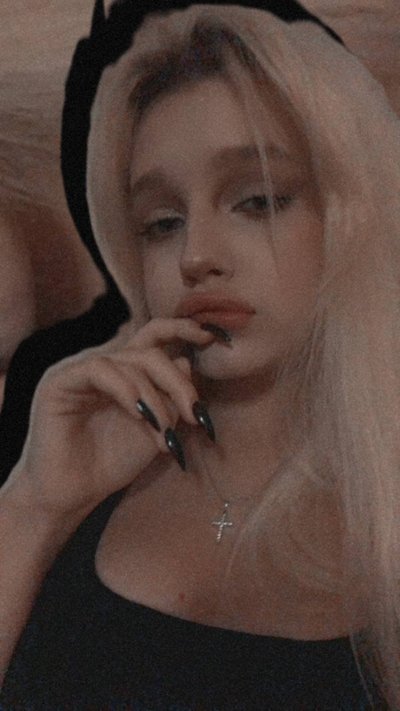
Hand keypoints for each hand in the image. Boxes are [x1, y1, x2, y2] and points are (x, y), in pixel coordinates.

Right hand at [7, 318, 214, 519]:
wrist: (72, 497)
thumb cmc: (112, 464)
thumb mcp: (157, 430)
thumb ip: (172, 399)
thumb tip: (188, 361)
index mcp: (125, 372)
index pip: (154, 337)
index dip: (182, 329)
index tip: (210, 336)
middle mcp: (103, 365)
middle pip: (150, 351)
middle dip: (178, 382)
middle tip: (195, 414)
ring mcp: (79, 370)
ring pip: (130, 360)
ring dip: (155, 396)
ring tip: (164, 431)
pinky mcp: (59, 381)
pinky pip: (100, 369)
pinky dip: (126, 389)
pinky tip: (140, 415)